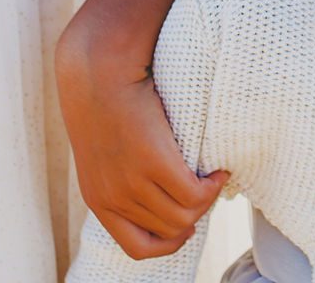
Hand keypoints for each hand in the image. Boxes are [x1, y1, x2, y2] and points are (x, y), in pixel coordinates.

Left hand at [56, 30, 224, 258]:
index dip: (169, 240)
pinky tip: (217, 169)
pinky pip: (195, 195)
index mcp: (98, 201)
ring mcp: (131, 184)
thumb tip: (159, 195)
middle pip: (170, 231)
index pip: (138, 247)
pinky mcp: (153, 162)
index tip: (186, 222)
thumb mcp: (105, 152)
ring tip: (212, 176)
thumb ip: (123, 177)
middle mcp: (112, 199)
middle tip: (204, 187)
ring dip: (207, 199)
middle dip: (194, 214)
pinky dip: (213, 185)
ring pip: (186, 217)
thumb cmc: (105, 101)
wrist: (98, 68)